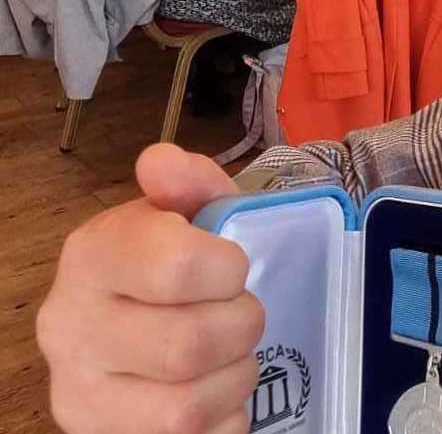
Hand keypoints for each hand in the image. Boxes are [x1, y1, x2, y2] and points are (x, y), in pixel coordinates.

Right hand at [37, 144, 262, 433]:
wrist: (131, 326)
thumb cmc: (170, 264)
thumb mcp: (190, 213)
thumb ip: (190, 185)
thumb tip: (163, 161)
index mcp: (92, 256)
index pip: (175, 267)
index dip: (228, 269)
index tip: (234, 267)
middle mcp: (70, 328)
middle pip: (188, 345)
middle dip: (240, 327)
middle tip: (243, 314)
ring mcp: (80, 396)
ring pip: (186, 408)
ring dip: (235, 378)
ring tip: (232, 354)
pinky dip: (225, 420)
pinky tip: (217, 392)